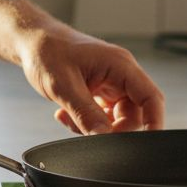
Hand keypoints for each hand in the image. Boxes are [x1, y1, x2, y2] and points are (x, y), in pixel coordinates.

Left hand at [17, 25, 164, 134]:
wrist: (32, 42)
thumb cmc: (47, 50)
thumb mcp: (63, 85)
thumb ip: (85, 113)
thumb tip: (104, 138)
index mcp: (120, 65)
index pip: (151, 97)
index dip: (155, 122)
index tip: (148, 144)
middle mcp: (120, 74)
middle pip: (134, 114)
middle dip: (113, 129)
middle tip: (88, 132)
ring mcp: (110, 83)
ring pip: (117, 118)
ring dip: (95, 126)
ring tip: (69, 117)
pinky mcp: (99, 91)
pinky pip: (102, 115)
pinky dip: (86, 121)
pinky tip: (66, 113)